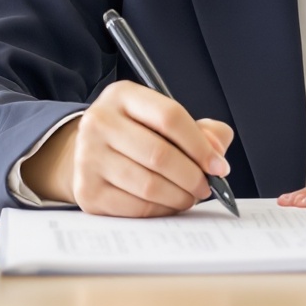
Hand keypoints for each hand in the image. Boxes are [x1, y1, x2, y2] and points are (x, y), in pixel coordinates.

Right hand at [25, 81, 237, 217]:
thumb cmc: (135, 135)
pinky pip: (135, 208)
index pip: (169, 117)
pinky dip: (161, 210)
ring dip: (180, 197)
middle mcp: (99, 122)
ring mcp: (88, 157)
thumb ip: (201, 130)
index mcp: (122, 95)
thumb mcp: (163, 119)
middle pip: (160, 154)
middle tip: (206, 186)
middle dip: (193, 176)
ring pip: (149, 185)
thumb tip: (216, 152)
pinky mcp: (87, 191)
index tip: (218, 165)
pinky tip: (169, 204)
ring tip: (190, 196)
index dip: (200, 145)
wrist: (89, 153)